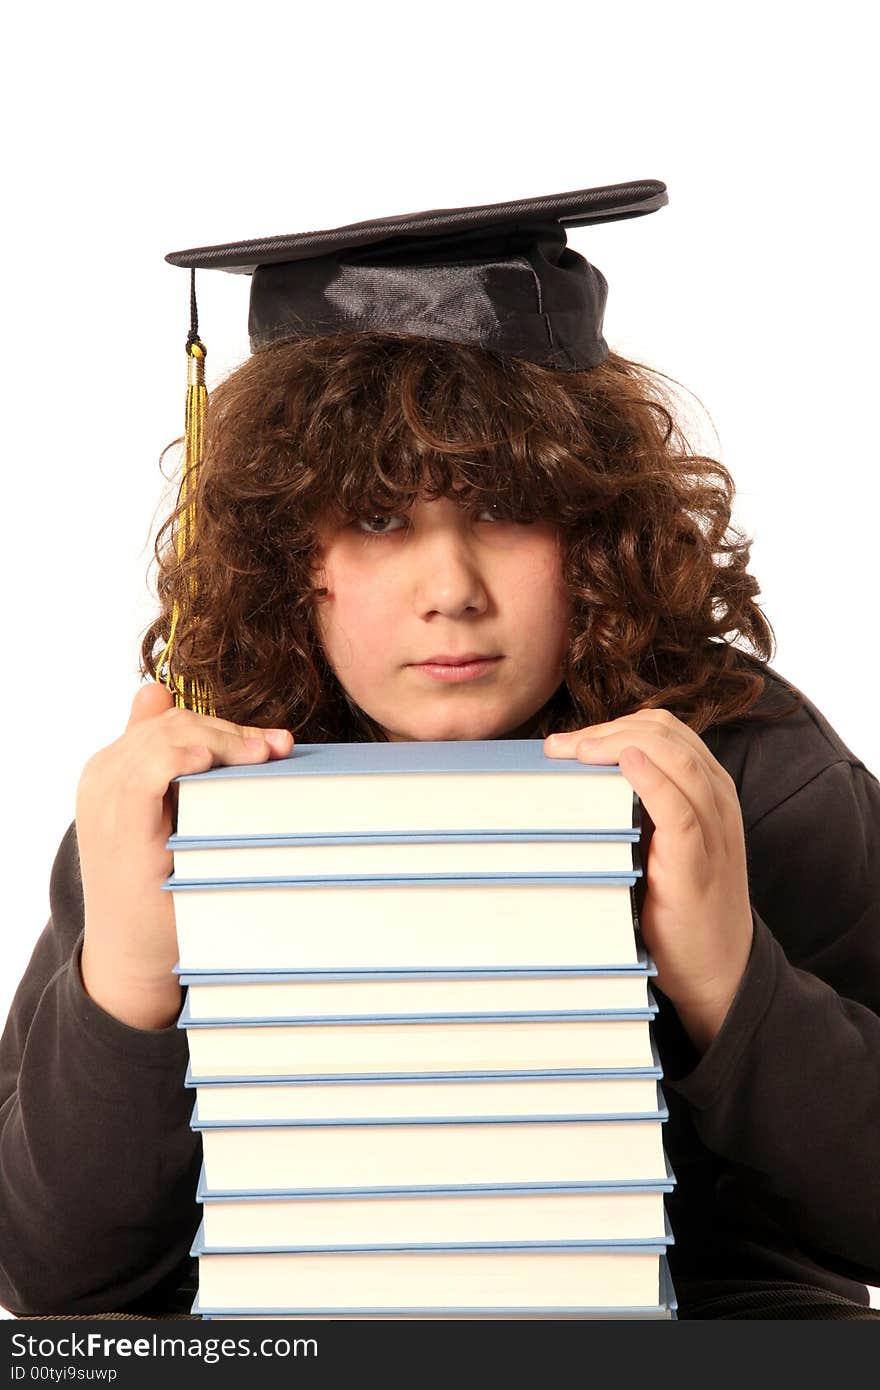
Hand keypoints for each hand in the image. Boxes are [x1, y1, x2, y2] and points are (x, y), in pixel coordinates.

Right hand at [76, 683, 293, 1029]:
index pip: (171, 721)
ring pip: (170, 735)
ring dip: (225, 741)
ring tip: (265, 758)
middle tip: (281, 750)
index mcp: (112, 770)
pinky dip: (191, 758)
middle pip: (175, 723)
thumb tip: (162, 695)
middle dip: (234, 731)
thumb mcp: (165, 822)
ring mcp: (105, 796)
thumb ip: (164, 763)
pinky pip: (153, 767)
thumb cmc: (157, 893)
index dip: (225, 726)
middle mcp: (102, 775)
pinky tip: (223, 768)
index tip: (274, 745)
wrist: (133, 957)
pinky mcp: (120, 822)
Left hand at [544, 710, 753, 1051]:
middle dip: (607, 730)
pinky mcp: (700, 859)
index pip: (663, 729)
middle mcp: (716, 797)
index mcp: (707, 788)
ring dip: (618, 743)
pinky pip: (680, 805)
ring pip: (675, 757)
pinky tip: (625, 763)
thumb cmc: (679, 907)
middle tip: (559, 748)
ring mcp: (714, 826)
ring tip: (575, 751)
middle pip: (665, 733)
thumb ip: (635, 809)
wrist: (718, 970)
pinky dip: (652, 777)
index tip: (566, 742)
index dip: (613, 724)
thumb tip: (574, 783)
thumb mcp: (657, 844)